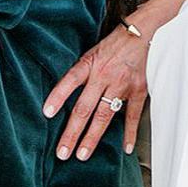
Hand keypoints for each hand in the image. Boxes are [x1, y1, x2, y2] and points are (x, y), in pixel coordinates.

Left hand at [43, 24, 149, 160]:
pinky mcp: (138, 90)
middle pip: (84, 108)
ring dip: (92, 137)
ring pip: (104, 115)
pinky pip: (132, 115)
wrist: (140, 32)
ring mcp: (121, 84)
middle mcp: (104, 75)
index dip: (58, 96)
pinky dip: (129, 133)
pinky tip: (125, 147)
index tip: (47, 113)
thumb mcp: (90, 52)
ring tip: (82, 154)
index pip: (70, 80)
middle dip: (72, 132)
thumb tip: (62, 96)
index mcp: (90, 64)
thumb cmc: (112, 45)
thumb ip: (80, 73)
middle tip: (63, 152)